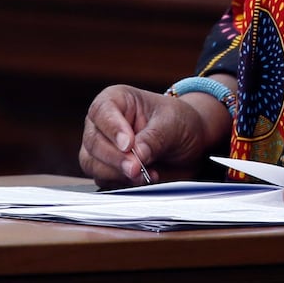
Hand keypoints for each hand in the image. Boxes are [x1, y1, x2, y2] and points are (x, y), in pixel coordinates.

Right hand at [79, 84, 215, 188]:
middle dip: (116, 158)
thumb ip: (152, 139)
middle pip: (93, 141)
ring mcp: (102, 148)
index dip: (113, 129)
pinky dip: (122, 184)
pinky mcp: (108, 170)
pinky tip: (144, 179)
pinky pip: (103, 180)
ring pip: (92, 164)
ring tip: (145, 174)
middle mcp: (103, 123)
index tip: (129, 145)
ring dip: (118, 174)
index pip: (102, 111)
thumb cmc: (179, 122)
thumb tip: (135, 158)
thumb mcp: (172, 124)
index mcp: (117, 100)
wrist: (191, 144)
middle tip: (136, 167)